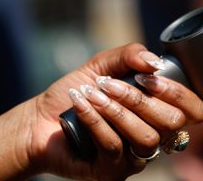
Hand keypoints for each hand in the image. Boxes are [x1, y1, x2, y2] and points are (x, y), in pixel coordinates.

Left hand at [8, 44, 202, 180]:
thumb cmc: (75, 93)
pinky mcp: (112, 172)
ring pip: (145, 138)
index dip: (177, 93)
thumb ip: (128, 57)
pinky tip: (79, 104)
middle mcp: (152, 139)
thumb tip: (155, 61)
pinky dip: (94, 119)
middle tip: (106, 83)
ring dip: (114, 109)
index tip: (145, 76)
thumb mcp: (100, 66)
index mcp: (156, 114)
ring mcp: (134, 159)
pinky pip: (114, 147)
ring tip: (89, 93)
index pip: (193, 111)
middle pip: (170, 124)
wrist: (39, 118)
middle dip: (138, 98)